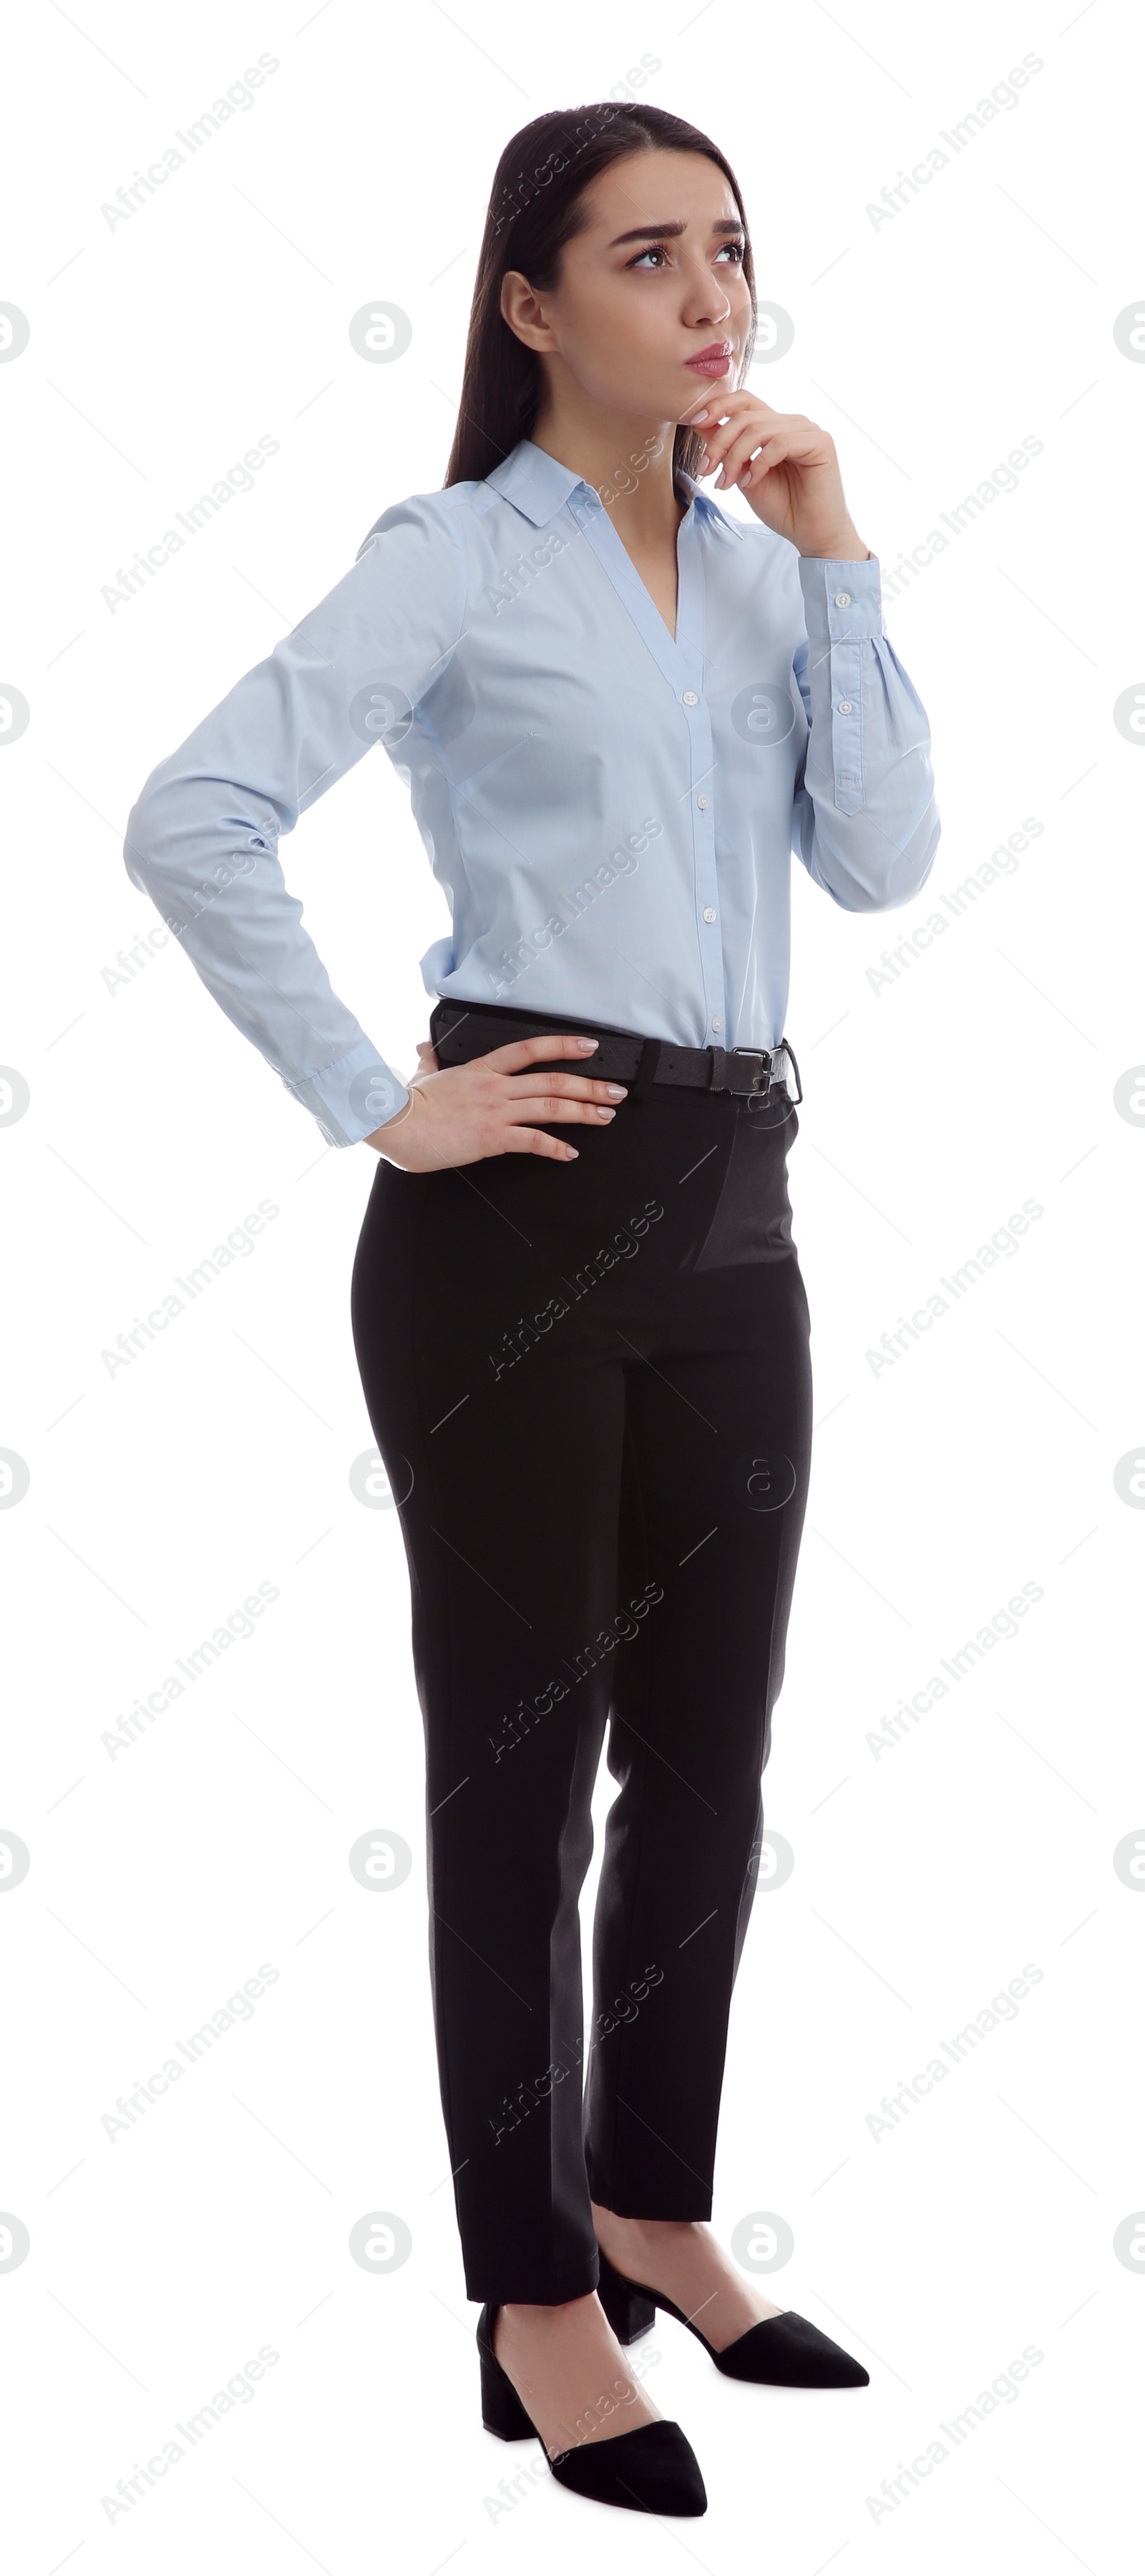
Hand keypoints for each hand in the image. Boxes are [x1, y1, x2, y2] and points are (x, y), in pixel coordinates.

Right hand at [364, 1032, 627, 1170]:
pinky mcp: (492, 1138)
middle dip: (589, 1086)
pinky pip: (532, 1140)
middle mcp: (495, 1087)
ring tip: (605, 1117)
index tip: (589, 1048)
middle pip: (553, 1080)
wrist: (396, 1124)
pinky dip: (555, 1147)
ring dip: (583, 1112)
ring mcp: (495, 1111)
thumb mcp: (420, 1075)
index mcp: (481, 1069)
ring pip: (551, 1107)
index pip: (530, 1049)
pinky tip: (570, 1153)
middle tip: (614, 1092)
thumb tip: (424, 1049)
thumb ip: (428, 1061)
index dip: (563, 1046)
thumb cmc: (407, 1105)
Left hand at [685, 388, 868, 559]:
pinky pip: (780, 443)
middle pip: (746, 415)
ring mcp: (807, 431)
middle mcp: (791, 423)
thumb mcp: (743, 475)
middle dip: (719, 442)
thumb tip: (701, 423)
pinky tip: (751, 482)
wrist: (810, 534)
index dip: (719, 406)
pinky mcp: (820, 443)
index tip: (695, 422)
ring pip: (759, 429)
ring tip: (727, 483)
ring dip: (735, 457)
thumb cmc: (782, 508)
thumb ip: (727, 449)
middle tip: (706, 470)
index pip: (745, 401)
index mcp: (775, 427)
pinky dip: (759, 463)